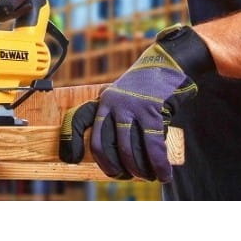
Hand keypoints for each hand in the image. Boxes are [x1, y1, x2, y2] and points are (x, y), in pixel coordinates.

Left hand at [59, 25, 214, 182]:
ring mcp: (131, 106)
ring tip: (149, 176)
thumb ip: (118, 120)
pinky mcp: (151, 110)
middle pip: (104, 145)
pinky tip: (164, 174)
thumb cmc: (148, 89)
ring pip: (128, 149)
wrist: (169, 64)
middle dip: (114, 167)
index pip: (79, 120)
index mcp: (104, 101)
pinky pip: (152, 145)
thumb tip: (121, 158)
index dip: (71, 141)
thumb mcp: (125, 99)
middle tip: (126, 176)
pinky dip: (159, 164)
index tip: (71, 160)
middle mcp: (113, 103)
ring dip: (139, 170)